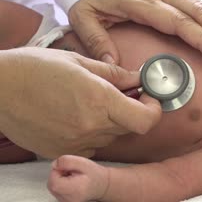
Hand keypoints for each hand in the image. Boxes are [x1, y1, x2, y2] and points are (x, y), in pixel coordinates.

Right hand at [0, 47, 160, 157]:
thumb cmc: (36, 67)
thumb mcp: (80, 61)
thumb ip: (115, 73)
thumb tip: (137, 78)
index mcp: (99, 99)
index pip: (145, 120)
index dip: (153, 110)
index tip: (148, 98)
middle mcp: (91, 125)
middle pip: (130, 128)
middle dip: (132, 111)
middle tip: (121, 94)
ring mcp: (75, 142)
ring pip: (111, 137)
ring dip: (111, 122)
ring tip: (91, 103)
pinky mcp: (61, 151)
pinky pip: (91, 146)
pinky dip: (92, 134)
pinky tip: (77, 116)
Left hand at [48, 155, 108, 201]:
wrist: (102, 185)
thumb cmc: (94, 174)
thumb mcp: (83, 162)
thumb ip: (67, 161)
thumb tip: (54, 164)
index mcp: (74, 189)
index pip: (53, 181)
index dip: (57, 171)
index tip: (68, 168)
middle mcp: (69, 199)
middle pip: (51, 185)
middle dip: (58, 175)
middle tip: (71, 171)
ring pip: (53, 188)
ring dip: (59, 179)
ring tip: (72, 176)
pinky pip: (56, 191)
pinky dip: (60, 185)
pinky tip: (70, 182)